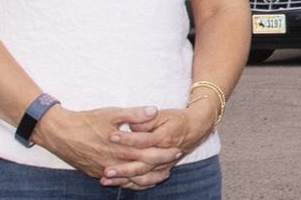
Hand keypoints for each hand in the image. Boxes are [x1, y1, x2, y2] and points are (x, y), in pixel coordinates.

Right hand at [33, 104, 180, 181]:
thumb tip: (154, 111)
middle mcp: (115, 163)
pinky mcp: (97, 174)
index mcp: (120, 148)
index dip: (163, 152)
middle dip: (160, 165)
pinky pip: (119, 182)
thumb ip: (134, 114)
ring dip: (148, 177)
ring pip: (132, 179)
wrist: (60, 133)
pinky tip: (137, 179)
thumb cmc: (86, 121)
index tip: (176, 149)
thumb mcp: (111, 113)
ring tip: (161, 174)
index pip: (148, 153)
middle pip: (143, 168)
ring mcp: (105, 171)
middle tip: (174, 161)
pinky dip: (131, 182)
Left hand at [100, 100, 215, 188]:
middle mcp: (164, 155)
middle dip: (123, 168)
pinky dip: (133, 185)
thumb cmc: (176, 119)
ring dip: (124, 179)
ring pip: (143, 177)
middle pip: (142, 164)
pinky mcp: (161, 170)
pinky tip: (119, 184)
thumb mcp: (162, 114)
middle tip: (105, 169)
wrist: (195, 128)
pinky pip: (147, 182)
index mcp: (164, 138)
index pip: (143, 140)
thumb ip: (146, 119)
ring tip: (106, 179)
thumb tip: (131, 125)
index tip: (111, 136)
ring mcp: (164, 165)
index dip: (128, 138)